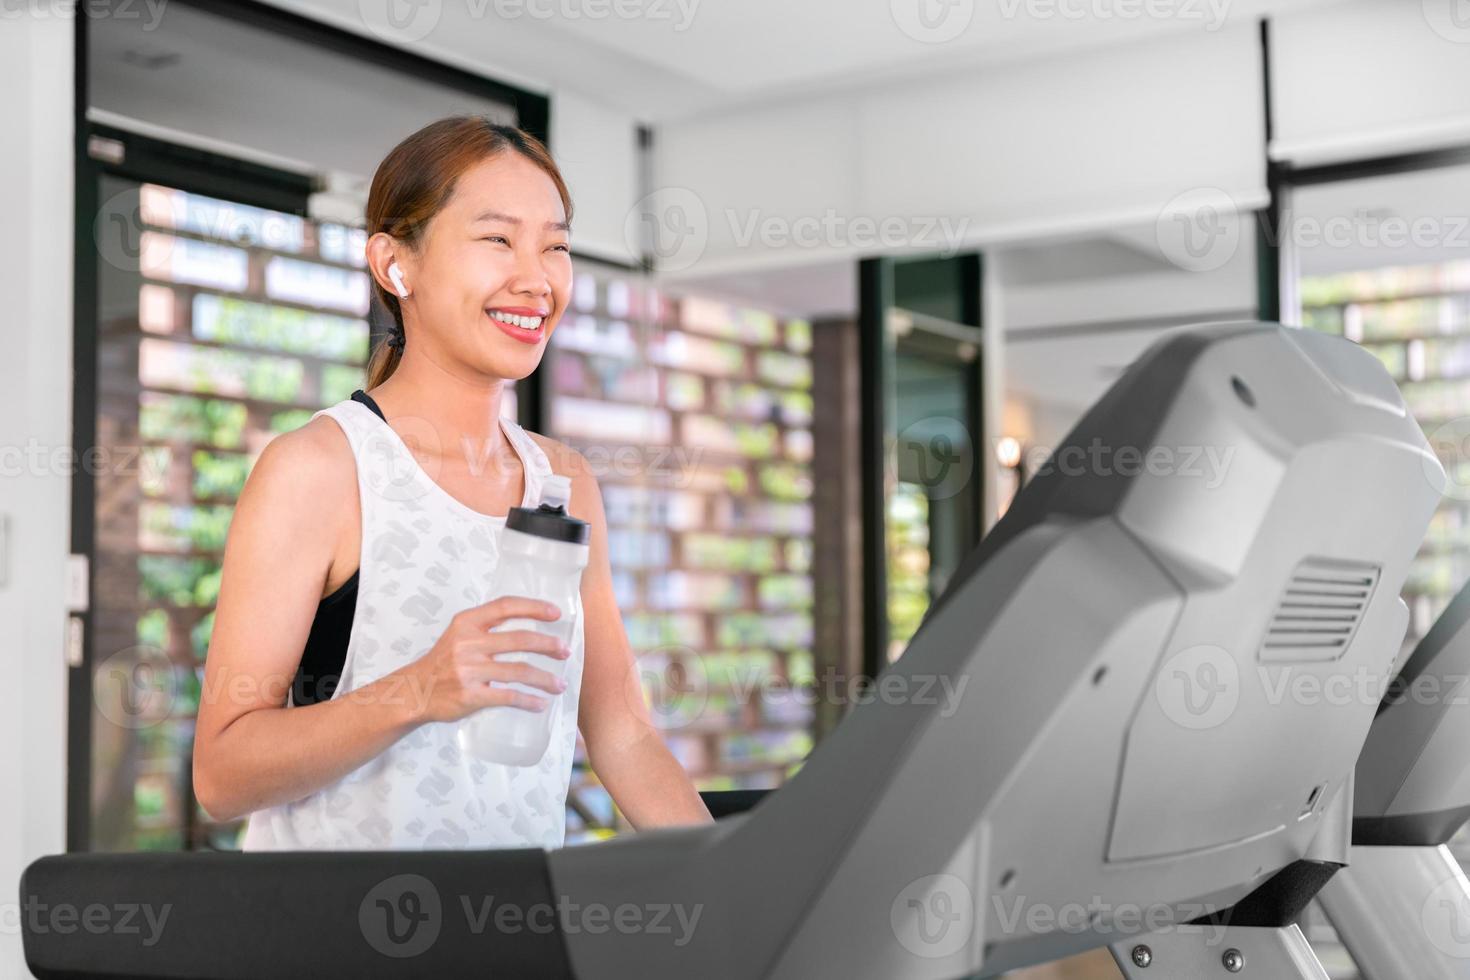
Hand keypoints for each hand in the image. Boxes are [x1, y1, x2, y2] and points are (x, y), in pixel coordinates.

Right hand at [397, 596, 570, 723]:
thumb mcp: (459, 633)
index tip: (556, 613)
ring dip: (545, 678)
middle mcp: (468, 643)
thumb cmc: (443, 661)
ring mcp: (469, 670)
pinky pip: (508, 697)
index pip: (506, 606)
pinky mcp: (470, 695)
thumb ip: (487, 626)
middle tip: (565, 651)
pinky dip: (529, 701)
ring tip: (560, 685)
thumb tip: (530, 623)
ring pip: (519, 671)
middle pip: (520, 639)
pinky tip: (541, 704)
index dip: (534, 607)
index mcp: (467, 622)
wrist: (414, 691)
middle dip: (548, 645)